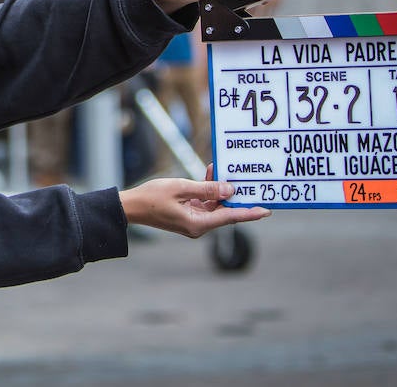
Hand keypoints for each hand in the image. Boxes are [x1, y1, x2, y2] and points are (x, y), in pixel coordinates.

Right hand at [119, 164, 270, 237]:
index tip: (266, 210)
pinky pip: (203, 203)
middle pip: (224, 211)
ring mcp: (192, 221)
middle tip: (248, 183)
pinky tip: (207, 174)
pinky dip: (207, 191)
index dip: (249, 212)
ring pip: (214, 206)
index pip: (230, 217)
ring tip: (221, 170)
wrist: (130, 207)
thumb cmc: (151, 197)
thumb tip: (230, 190)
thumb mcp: (180, 188)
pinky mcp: (187, 215)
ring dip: (218, 190)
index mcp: (197, 223)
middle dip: (234, 196)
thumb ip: (206, 189)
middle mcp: (198, 226)